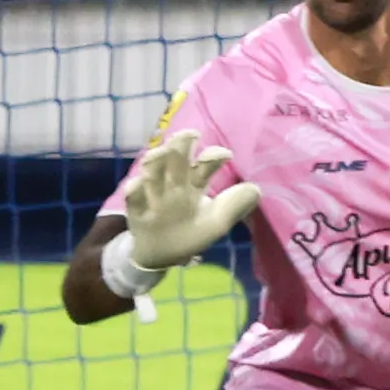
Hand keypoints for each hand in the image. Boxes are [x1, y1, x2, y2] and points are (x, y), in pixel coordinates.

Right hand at [121, 130, 260, 272]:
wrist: (162, 255)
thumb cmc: (191, 232)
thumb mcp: (217, 221)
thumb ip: (235, 206)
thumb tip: (256, 189)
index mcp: (195, 182)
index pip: (205, 163)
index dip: (213, 156)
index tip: (225, 155)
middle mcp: (174, 182)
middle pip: (176, 158)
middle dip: (181, 143)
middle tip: (190, 134)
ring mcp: (153, 193)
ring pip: (152, 171)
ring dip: (156, 160)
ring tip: (162, 153)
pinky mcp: (136, 209)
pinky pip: (133, 196)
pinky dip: (134, 190)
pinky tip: (137, 185)